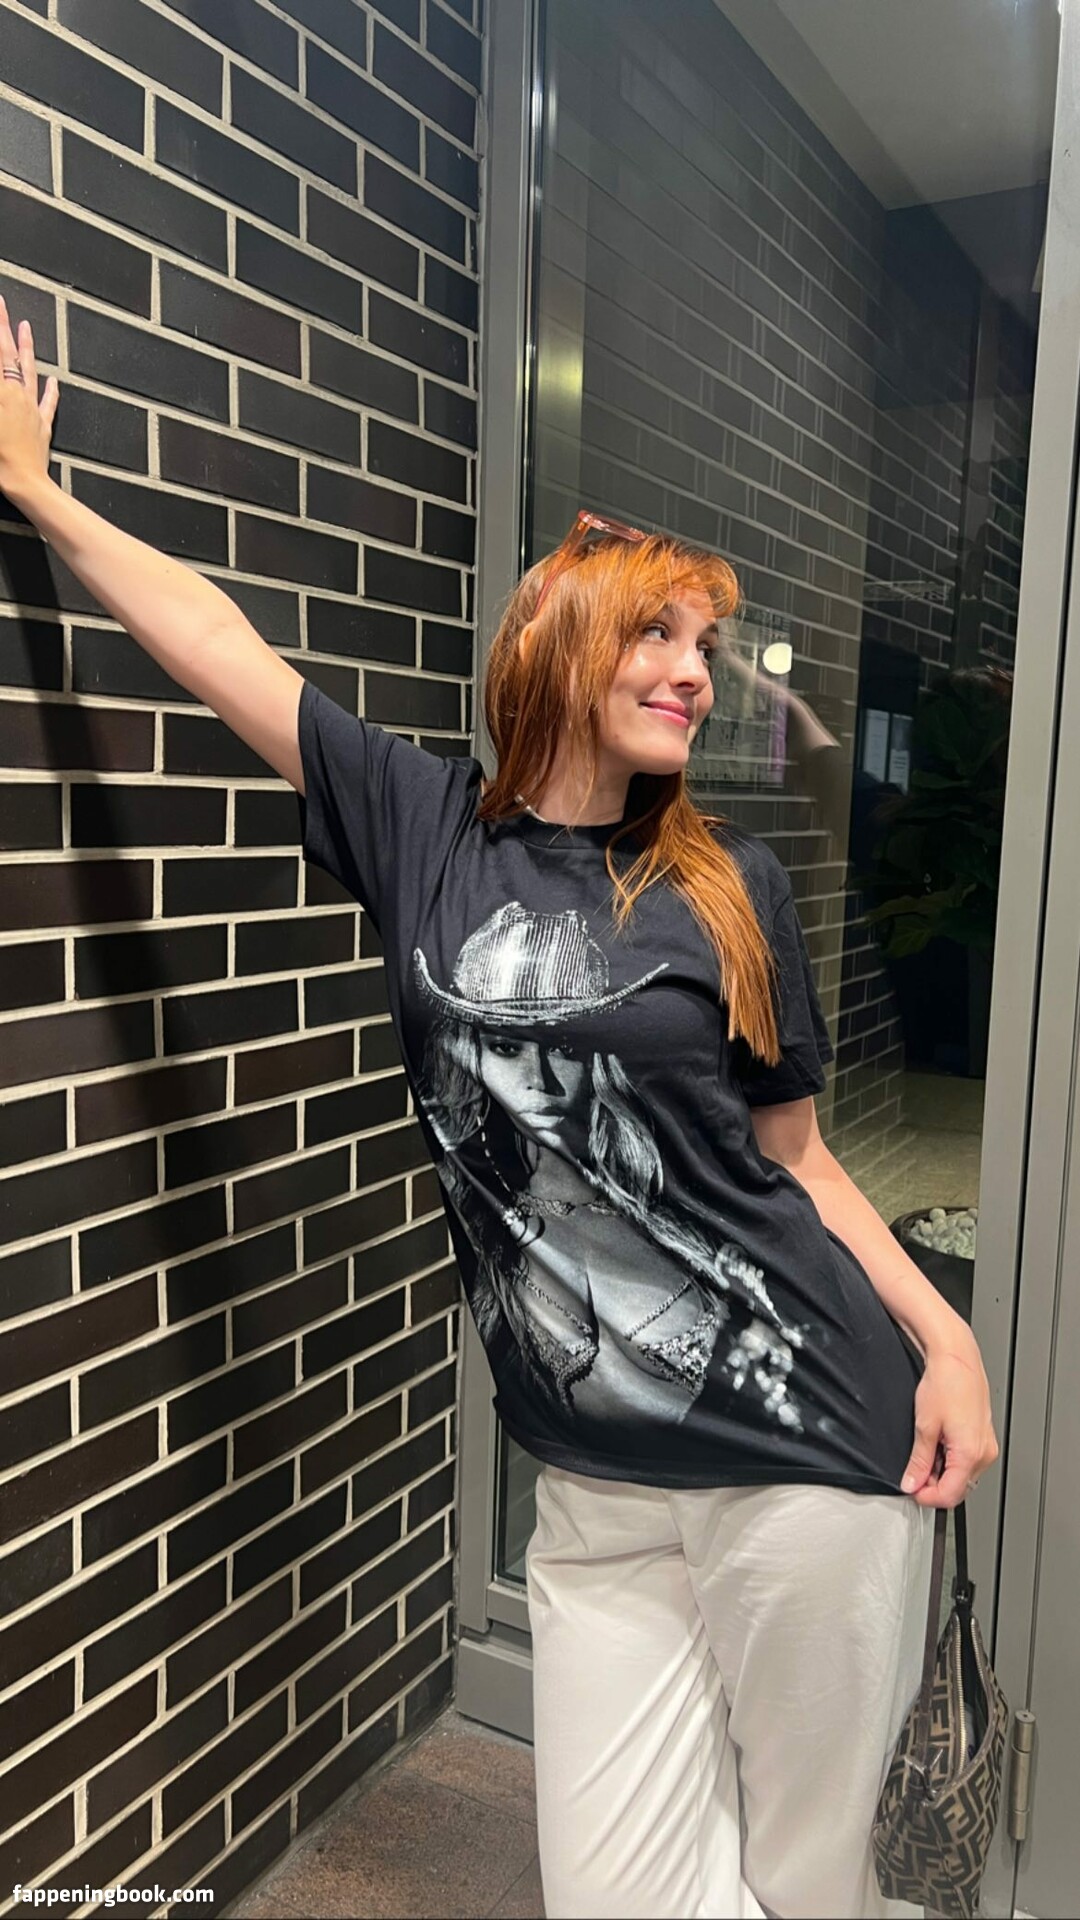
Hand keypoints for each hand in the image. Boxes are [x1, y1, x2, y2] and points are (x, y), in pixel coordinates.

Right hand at [0, 294, 58, 502]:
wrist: (26, 483)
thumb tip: (1, 371)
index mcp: (2, 391)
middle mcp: (19, 394)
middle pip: (12, 355)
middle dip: (7, 329)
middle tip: (5, 307)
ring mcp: (33, 410)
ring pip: (31, 371)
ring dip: (29, 348)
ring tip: (28, 328)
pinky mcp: (42, 426)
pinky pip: (48, 402)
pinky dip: (51, 389)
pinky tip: (54, 379)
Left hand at [901, 1338, 998, 1507]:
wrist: (957, 1359)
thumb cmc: (945, 1384)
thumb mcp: (924, 1426)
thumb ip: (919, 1461)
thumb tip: (912, 1482)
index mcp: (971, 1454)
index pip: (950, 1496)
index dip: (927, 1497)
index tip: (912, 1490)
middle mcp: (984, 1453)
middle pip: (958, 1488)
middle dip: (934, 1485)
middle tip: (914, 1471)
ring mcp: (986, 1446)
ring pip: (963, 1475)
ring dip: (942, 1472)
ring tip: (927, 1449)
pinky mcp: (983, 1438)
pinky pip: (967, 1460)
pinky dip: (950, 1459)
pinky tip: (938, 1443)